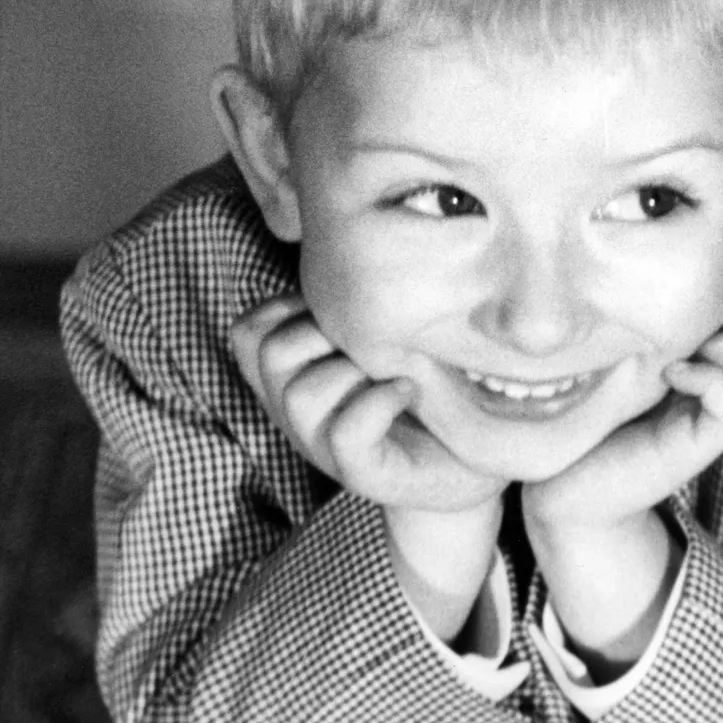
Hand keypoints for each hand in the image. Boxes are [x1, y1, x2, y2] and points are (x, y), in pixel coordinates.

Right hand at [231, 294, 504, 512]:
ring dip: (352, 369)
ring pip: (299, 395)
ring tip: (393, 367)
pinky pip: (346, 433)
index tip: (341, 309)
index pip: (248, 331)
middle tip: (369, 339)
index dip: (286, 305)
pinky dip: (381, 402)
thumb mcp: (382, 336)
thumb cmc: (430, 387)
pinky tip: (409, 390)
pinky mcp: (364, 475)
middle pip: (267, 352)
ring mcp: (324, 449)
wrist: (473, 462)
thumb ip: (354, 306)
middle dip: (320, 331)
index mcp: (293, 378)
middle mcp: (297, 415)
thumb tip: (354, 246)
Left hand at [524, 279, 722, 530]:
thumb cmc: (587, 407)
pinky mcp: (696, 450)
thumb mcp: (627, 345)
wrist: (561, 481)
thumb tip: (668, 257)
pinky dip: (710, 378)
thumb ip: (657, 315)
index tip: (690, 293)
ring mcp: (716, 422)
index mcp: (718, 362)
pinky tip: (670, 375)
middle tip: (693, 321)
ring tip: (685, 348)